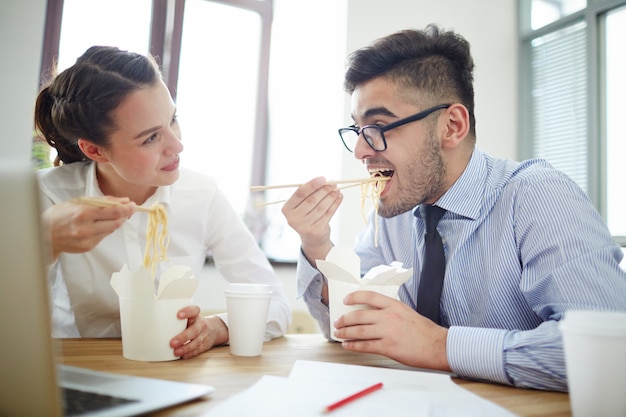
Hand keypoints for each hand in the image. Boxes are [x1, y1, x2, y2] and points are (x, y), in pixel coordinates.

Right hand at [42, 197, 135, 258]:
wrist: (43, 235)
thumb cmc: (59, 215)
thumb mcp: (77, 202)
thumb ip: (100, 201)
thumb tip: (122, 200)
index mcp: (83, 213)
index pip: (113, 211)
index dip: (126, 208)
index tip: (132, 204)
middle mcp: (86, 228)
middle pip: (116, 222)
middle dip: (125, 215)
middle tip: (130, 209)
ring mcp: (87, 239)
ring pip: (111, 230)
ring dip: (117, 222)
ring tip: (117, 215)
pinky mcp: (88, 247)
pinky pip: (103, 236)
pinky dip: (106, 229)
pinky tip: (102, 224)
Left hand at [170, 306, 227, 358]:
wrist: (214, 329)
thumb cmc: (195, 323)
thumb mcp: (190, 317)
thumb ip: (177, 320)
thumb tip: (157, 326)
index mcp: (196, 316)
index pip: (194, 310)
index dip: (187, 312)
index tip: (178, 315)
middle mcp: (201, 324)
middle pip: (194, 330)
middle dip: (183, 337)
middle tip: (172, 343)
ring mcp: (205, 335)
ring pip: (197, 342)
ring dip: (186, 348)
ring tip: (176, 352)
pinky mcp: (206, 344)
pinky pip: (198, 349)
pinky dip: (190, 353)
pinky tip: (183, 355)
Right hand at [281, 176, 342, 265]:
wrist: (311, 237)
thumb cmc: (307, 215)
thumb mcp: (303, 205)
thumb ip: (310, 193)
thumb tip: (326, 182)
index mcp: (286, 209)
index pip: (300, 193)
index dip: (312, 185)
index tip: (323, 178)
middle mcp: (292, 218)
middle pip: (311, 200)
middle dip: (324, 190)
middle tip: (333, 183)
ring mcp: (303, 226)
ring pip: (321, 207)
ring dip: (331, 197)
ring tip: (337, 190)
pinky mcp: (315, 231)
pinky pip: (327, 214)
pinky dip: (335, 205)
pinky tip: (339, 198)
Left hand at [333, 290, 450, 371]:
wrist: (437, 345)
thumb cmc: (424, 331)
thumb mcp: (407, 312)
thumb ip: (390, 311)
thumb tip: (372, 314)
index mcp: (394, 305)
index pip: (369, 296)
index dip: (355, 297)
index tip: (346, 300)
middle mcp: (389, 316)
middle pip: (359, 315)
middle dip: (345, 319)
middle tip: (338, 322)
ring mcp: (387, 332)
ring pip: (359, 330)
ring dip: (346, 332)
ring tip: (338, 334)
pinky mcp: (388, 347)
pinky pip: (365, 345)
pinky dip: (353, 345)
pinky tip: (347, 345)